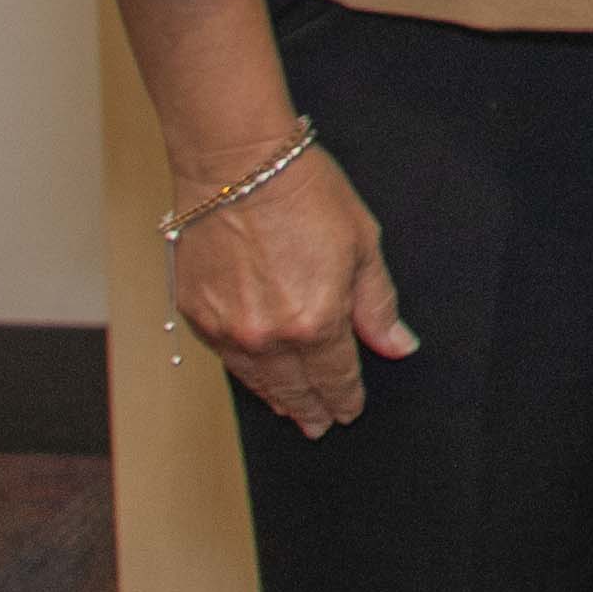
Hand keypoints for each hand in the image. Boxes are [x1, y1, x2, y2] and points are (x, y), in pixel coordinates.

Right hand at [168, 142, 410, 437]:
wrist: (238, 166)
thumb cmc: (305, 194)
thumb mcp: (362, 245)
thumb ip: (377, 305)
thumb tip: (397, 345)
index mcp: (315, 322)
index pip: (335, 377)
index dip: (344, 398)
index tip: (349, 412)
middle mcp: (267, 335)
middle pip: (293, 387)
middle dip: (310, 408)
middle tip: (318, 426)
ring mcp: (226, 328)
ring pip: (255, 379)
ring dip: (275, 396)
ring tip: (289, 409)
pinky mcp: (194, 313)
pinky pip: (224, 355)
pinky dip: (244, 369)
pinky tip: (254, 374)